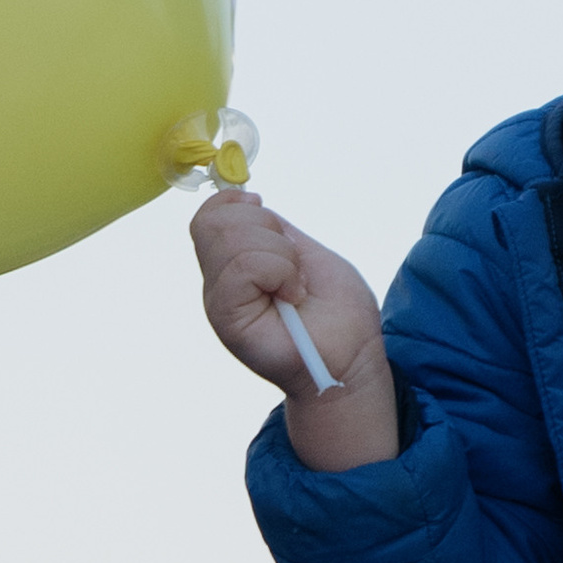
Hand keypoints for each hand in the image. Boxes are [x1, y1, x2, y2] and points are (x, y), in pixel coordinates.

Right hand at [189, 187, 397, 467]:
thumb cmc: (338, 313)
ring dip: (280, 254)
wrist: (354, 359)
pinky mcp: (228, 320)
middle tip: (293, 267)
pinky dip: (280, 270)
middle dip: (266, 228)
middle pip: (213, 220)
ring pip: (230, 239)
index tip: (277, 228)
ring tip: (296, 286)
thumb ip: (273, 232)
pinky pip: (243, 266)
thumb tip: (247, 202)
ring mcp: (220, 303)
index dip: (237, 204)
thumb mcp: (306, 253)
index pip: (208, 216)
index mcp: (233, 267)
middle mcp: (218, 284)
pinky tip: (293, 295)